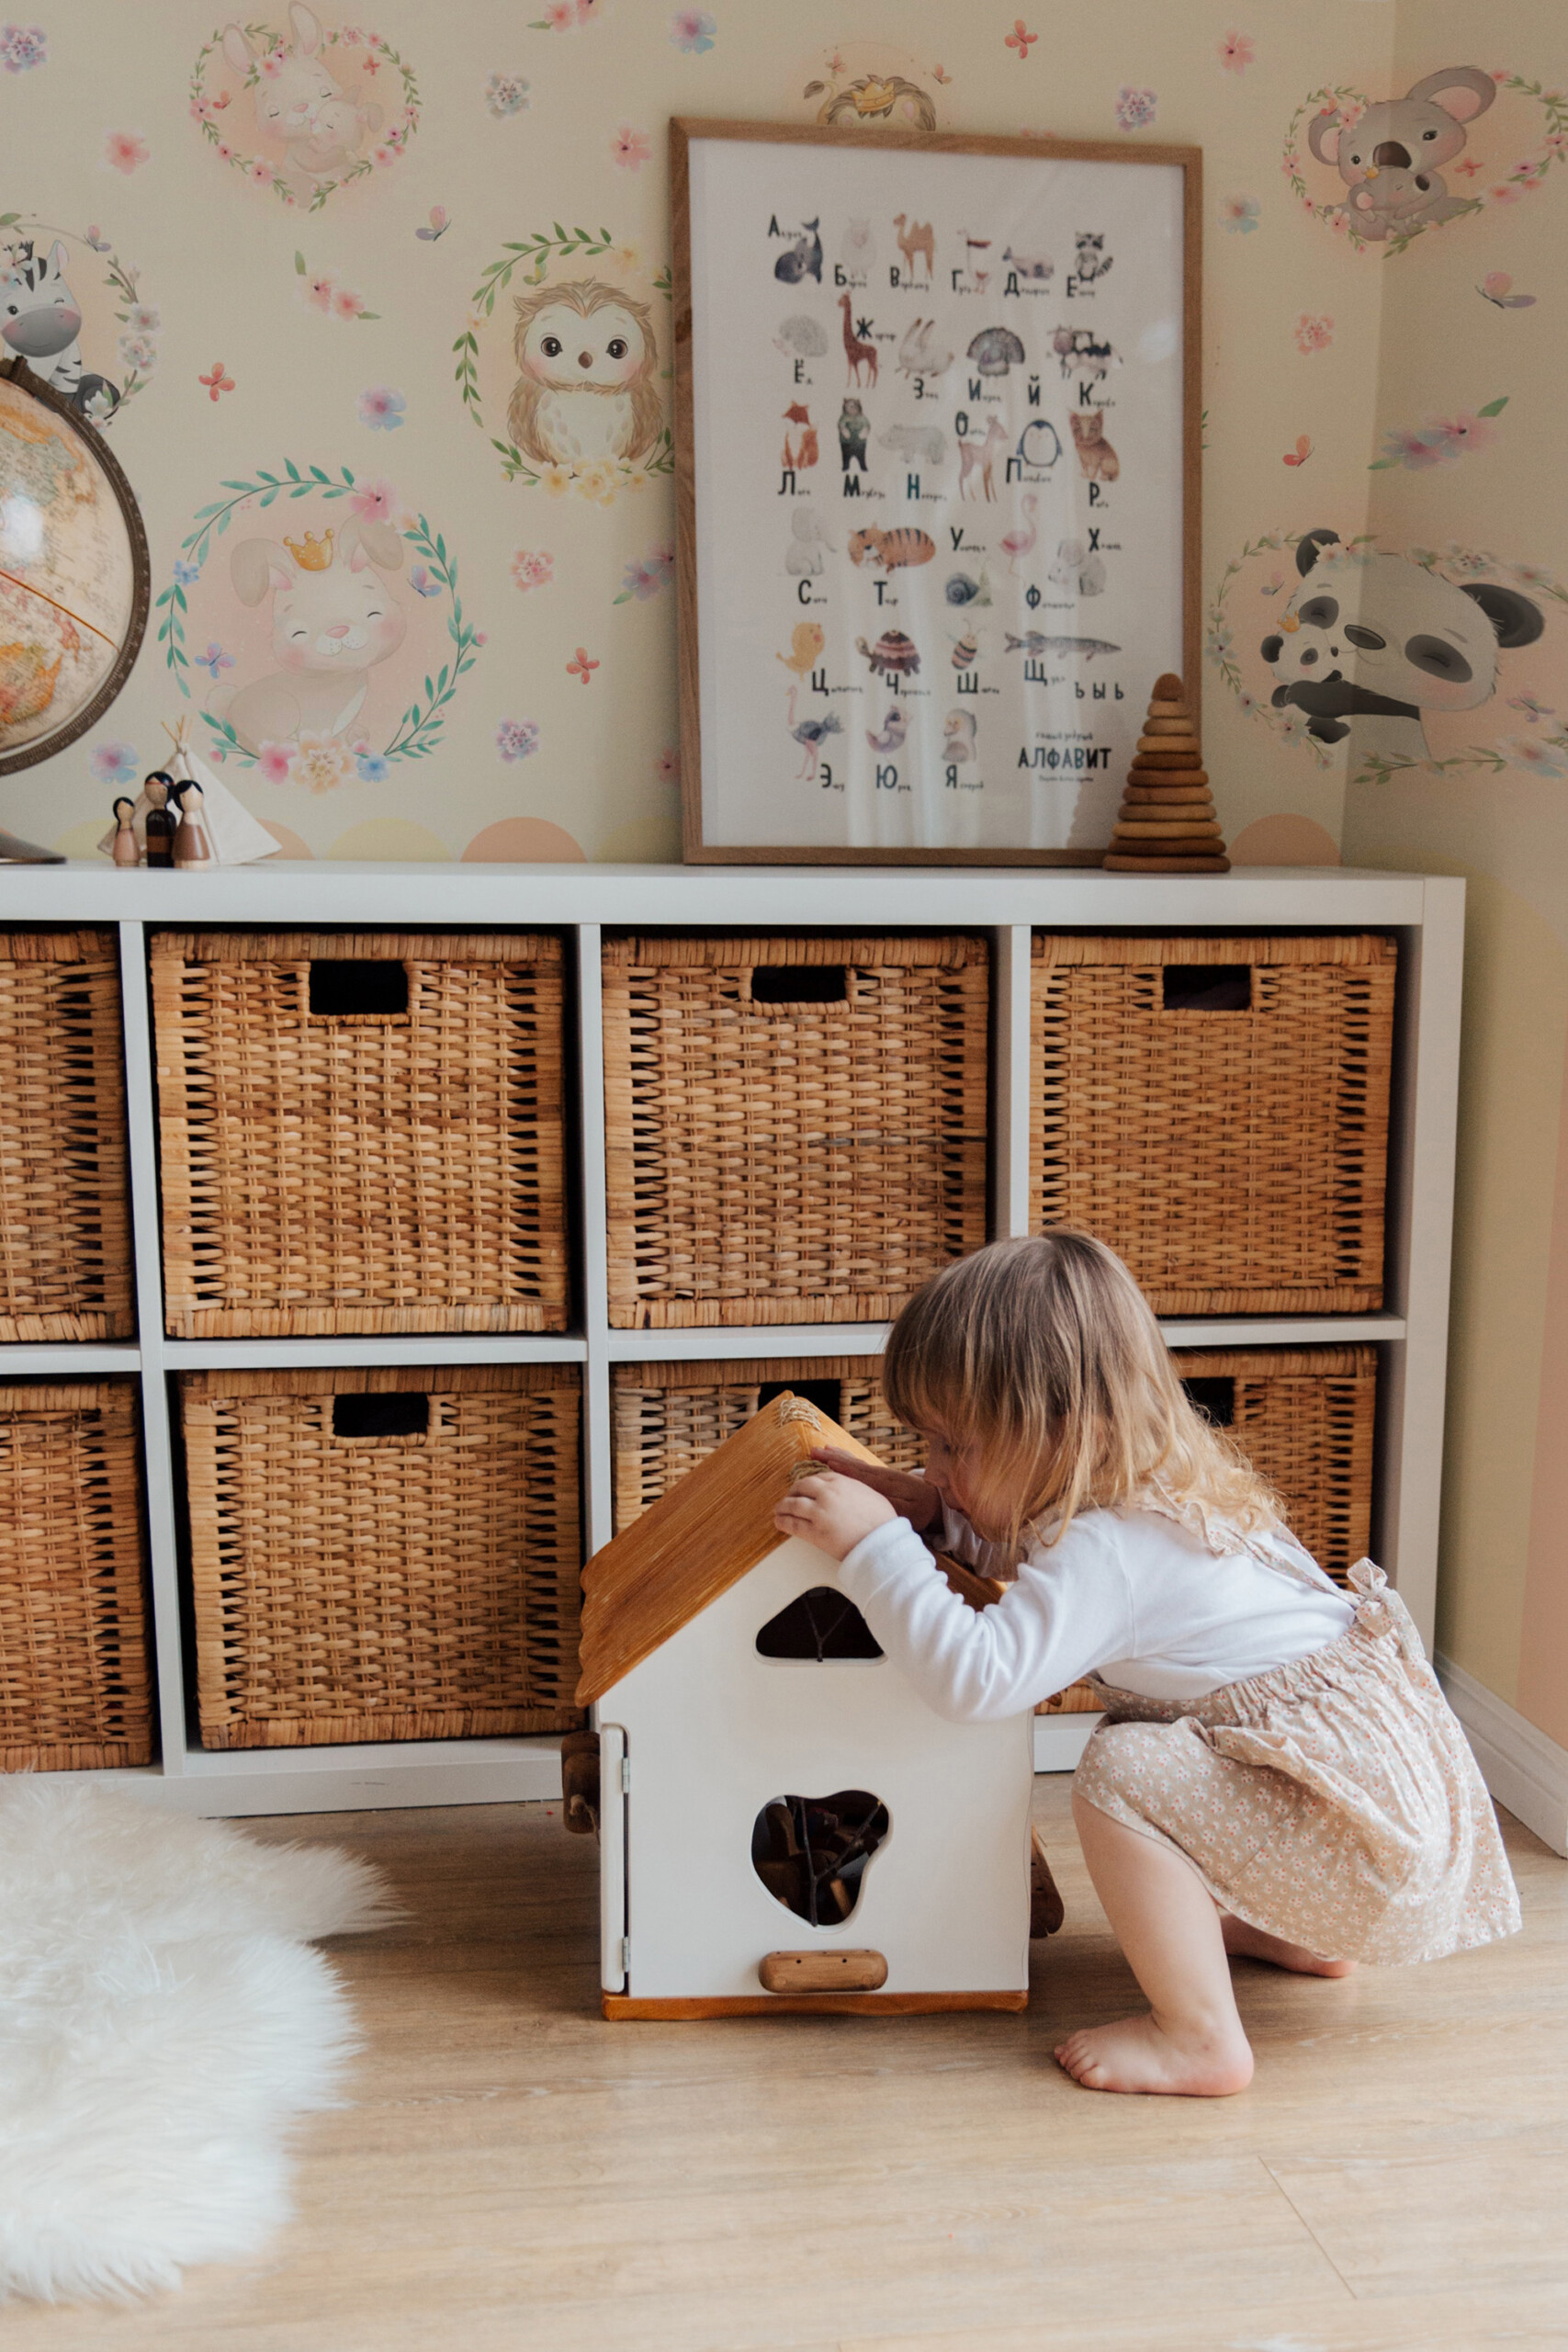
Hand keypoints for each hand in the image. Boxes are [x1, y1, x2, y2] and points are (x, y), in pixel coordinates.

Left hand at [774, 1470, 895, 1562]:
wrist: (881, 1542)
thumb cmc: (882, 1521)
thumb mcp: (869, 1493)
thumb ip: (853, 1488)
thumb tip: (847, 1491)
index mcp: (841, 1482)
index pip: (817, 1477)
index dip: (808, 1484)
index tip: (805, 1488)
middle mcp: (827, 1493)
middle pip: (801, 1487)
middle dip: (793, 1492)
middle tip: (789, 1497)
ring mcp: (819, 1512)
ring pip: (793, 1504)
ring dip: (783, 1506)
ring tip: (779, 1510)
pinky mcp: (814, 1532)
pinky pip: (792, 1524)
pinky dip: (783, 1522)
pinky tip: (779, 1522)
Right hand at [808, 1446, 942, 1532]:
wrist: (936, 1502)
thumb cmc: (921, 1510)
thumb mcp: (908, 1511)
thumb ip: (890, 1503)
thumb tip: (871, 1497)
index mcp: (884, 1484)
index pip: (858, 1473)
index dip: (841, 1466)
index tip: (825, 1460)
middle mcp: (880, 1475)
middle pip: (853, 1464)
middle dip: (834, 1457)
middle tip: (814, 1450)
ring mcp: (881, 1474)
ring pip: (855, 1463)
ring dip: (839, 1456)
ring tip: (823, 1449)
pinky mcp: (882, 1477)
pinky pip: (861, 1466)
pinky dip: (849, 1460)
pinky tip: (841, 1458)